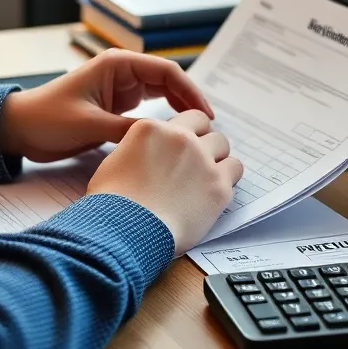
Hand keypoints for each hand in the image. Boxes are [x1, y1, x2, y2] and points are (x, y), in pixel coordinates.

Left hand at [0, 49, 214, 163]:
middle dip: (190, 102)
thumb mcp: (90, 125)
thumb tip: (162, 140)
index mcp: (117, 65)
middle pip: (169, 83)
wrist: (18, 129)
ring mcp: (120, 90)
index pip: (166, 72)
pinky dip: (164, 122)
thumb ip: (127, 131)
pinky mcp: (115, 107)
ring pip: (162, 97)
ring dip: (180, 112)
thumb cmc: (47, 118)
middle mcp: (122, 73)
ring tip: (197, 134)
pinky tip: (175, 137)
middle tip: (208, 128)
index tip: (207, 115)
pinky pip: (149, 111)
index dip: (191, 92)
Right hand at [87, 110, 243, 254]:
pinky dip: (227, 177)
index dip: (186, 132)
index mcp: (153, 129)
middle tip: (195, 161)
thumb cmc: (113, 202)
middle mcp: (181, 138)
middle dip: (202, 141)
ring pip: (222, 145)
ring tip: (206, 176)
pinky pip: (235, 169)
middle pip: (206, 128)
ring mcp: (202, 160)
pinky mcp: (218, 186)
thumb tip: (147, 156)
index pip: (185, 118)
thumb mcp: (115, 162)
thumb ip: (138, 150)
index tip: (184, 146)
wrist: (126, 229)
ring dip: (216, 157)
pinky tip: (215, 190)